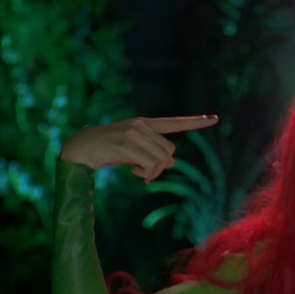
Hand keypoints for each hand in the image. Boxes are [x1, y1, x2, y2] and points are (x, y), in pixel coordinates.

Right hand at [60, 116, 218, 182]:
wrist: (80, 148)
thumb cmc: (108, 150)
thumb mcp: (134, 152)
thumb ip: (153, 154)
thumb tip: (171, 165)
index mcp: (144, 124)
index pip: (175, 122)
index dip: (195, 122)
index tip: (214, 118)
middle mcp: (141, 126)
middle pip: (170, 151)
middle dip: (162, 166)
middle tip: (146, 175)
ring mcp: (134, 134)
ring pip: (162, 159)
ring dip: (153, 173)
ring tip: (138, 174)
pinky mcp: (127, 145)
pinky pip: (150, 165)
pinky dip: (146, 175)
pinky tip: (133, 173)